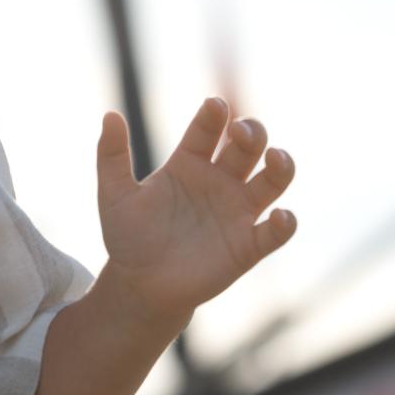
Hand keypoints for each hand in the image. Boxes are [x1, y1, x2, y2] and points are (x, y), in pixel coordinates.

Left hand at [94, 100, 296, 327]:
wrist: (139, 286)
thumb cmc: (128, 238)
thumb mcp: (114, 197)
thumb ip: (111, 157)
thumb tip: (109, 115)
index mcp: (189, 163)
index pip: (208, 128)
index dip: (214, 115)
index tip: (214, 107)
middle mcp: (220, 181)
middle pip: (248, 145)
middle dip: (252, 132)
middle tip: (241, 131)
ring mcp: (237, 212)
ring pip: (273, 180)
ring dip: (281, 166)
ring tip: (275, 158)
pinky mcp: (247, 246)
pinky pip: (275, 232)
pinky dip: (285, 223)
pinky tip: (280, 216)